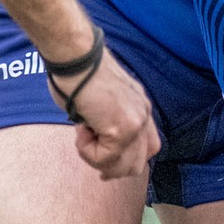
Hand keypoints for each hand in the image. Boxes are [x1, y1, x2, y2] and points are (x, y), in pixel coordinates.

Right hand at [55, 49, 159, 180]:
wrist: (74, 55)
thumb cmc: (76, 74)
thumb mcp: (101, 102)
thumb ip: (108, 123)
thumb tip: (99, 141)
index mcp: (141, 107)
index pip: (149, 148)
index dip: (128, 162)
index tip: (105, 167)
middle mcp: (144, 115)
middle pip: (138, 164)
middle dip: (111, 167)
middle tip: (89, 151)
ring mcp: (136, 123)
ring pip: (122, 167)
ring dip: (96, 158)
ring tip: (82, 132)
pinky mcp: (122, 129)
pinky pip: (103, 159)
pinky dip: (86, 150)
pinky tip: (81, 128)